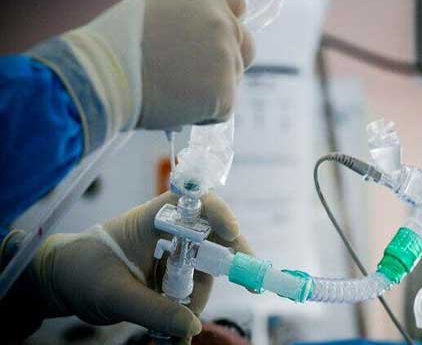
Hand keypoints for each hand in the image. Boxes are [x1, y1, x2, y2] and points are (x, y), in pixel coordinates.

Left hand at [9, 192, 251, 343]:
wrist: (62, 282)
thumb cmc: (81, 272)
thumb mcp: (114, 293)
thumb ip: (153, 310)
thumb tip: (191, 327)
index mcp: (153, 218)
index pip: (193, 202)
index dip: (218, 211)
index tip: (233, 233)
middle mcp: (170, 230)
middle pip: (213, 234)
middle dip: (229, 260)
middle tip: (250, 283)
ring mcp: (173, 251)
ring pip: (206, 268)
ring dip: (199, 296)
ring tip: (177, 325)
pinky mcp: (172, 271)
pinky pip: (194, 286)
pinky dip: (190, 307)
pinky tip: (179, 327)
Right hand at [30, 0, 254, 135]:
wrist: (105, 78)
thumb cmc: (116, 43)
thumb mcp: (155, 9)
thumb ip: (188, 17)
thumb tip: (199, 33)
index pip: (237, 4)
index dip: (228, 20)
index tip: (216, 36)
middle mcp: (223, 25)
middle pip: (246, 45)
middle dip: (227, 58)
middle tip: (196, 73)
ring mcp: (227, 61)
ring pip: (233, 78)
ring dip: (213, 87)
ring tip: (174, 91)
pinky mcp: (225, 95)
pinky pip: (224, 107)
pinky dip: (206, 113)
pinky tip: (178, 107)